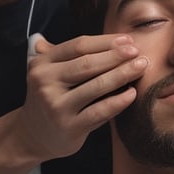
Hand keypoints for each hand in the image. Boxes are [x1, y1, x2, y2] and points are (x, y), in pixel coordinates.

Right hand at [17, 34, 148, 159]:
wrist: (32, 135)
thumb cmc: (52, 98)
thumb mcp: (52, 73)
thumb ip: (73, 55)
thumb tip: (114, 38)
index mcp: (41, 63)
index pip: (78, 46)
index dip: (106, 42)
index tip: (128, 40)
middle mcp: (45, 83)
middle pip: (87, 63)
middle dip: (116, 56)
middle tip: (138, 52)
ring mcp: (55, 106)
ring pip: (96, 86)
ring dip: (122, 74)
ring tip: (141, 67)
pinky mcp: (68, 127)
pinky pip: (99, 111)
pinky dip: (118, 102)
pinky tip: (132, 94)